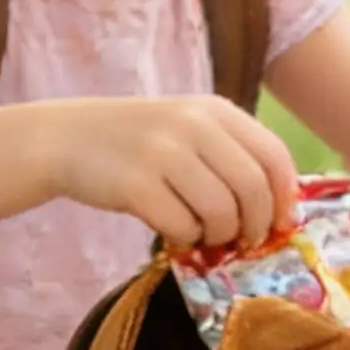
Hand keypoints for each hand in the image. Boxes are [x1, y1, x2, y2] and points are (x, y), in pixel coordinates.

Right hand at [44, 95, 298, 248]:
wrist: (64, 138)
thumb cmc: (139, 142)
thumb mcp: (190, 129)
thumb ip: (233, 156)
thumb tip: (281, 210)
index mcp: (215, 110)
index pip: (273, 156)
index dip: (284, 196)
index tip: (282, 221)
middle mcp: (193, 125)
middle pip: (252, 188)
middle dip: (257, 224)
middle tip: (245, 239)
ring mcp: (162, 152)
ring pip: (220, 212)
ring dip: (219, 234)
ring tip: (205, 234)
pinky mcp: (135, 184)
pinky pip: (182, 226)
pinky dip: (185, 237)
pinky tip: (174, 228)